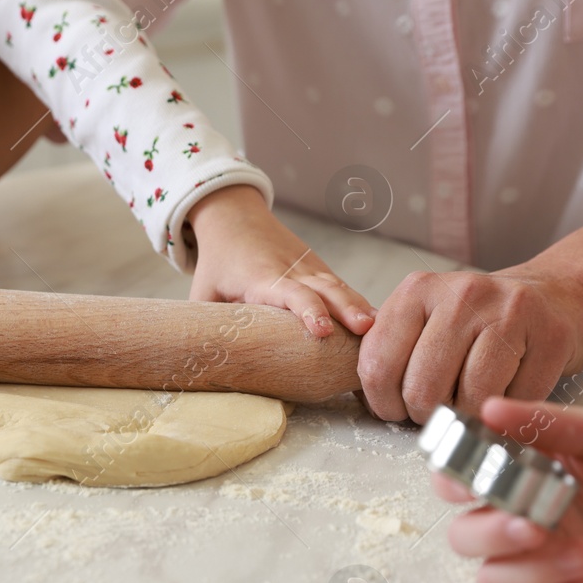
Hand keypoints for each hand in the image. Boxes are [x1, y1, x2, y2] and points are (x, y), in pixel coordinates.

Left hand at [186, 185, 374, 337]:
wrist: (234, 216)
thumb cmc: (216, 263)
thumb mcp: (203, 293)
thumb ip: (206, 327)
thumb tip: (206, 366)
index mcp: (261, 277)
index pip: (290, 294)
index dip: (307, 311)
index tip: (323, 330)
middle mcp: (291, 270)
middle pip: (324, 289)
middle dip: (346, 309)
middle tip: (367, 331)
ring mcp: (309, 267)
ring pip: (339, 287)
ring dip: (359, 307)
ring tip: (379, 330)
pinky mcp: (319, 270)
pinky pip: (342, 287)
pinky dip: (360, 303)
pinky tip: (378, 324)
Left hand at [358, 266, 582, 422]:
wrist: (556, 296)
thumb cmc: (481, 321)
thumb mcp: (426, 321)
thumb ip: (393, 351)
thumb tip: (367, 402)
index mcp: (418, 290)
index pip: (378, 367)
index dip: (384, 405)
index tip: (397, 411)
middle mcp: (462, 294)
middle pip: (423, 390)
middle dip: (427, 417)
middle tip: (440, 412)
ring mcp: (509, 311)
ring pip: (469, 399)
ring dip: (468, 418)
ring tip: (472, 404)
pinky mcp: (550, 334)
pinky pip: (516, 401)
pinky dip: (508, 413)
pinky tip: (508, 395)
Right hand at [436, 398, 582, 582]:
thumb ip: (551, 422)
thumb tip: (490, 408)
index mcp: (521, 475)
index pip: (458, 481)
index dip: (453, 484)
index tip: (476, 484)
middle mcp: (522, 521)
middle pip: (464, 538)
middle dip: (492, 534)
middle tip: (537, 527)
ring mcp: (541, 566)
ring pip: (491, 580)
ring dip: (529, 572)